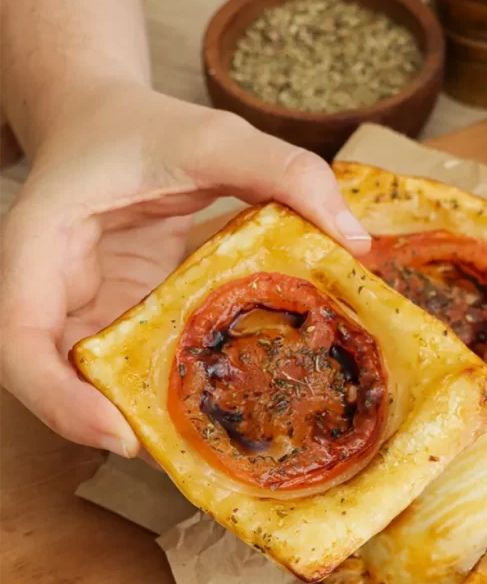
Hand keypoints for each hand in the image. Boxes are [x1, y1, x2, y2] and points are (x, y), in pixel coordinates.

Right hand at [0, 82, 371, 456]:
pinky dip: (174, 393)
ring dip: (148, 421)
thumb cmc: (143, 126)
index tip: (119, 435)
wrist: (109, 120)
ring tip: (215, 453)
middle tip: (187, 463)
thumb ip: (282, 170)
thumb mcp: (212, 134)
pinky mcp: (118, 320)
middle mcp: (51, 291)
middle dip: (112, 429)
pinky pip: (136, 367)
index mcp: (41, 245)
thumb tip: (355, 239)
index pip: (18, 337)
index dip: (57, 399)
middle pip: (55, 382)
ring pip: (97, 386)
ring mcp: (85, 312)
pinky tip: (229, 406)